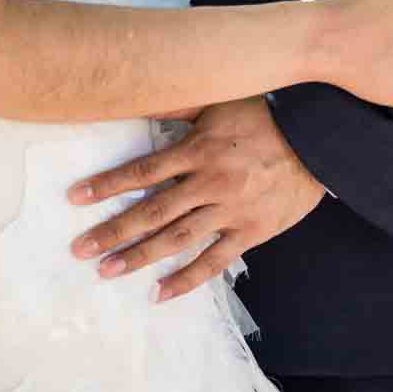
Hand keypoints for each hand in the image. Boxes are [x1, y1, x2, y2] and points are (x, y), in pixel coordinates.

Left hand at [67, 95, 323, 302]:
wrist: (317, 139)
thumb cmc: (264, 115)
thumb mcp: (218, 103)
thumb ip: (179, 108)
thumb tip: (139, 98)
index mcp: (199, 148)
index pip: (143, 169)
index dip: (108, 184)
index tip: (75, 198)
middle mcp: (210, 181)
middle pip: (152, 210)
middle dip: (113, 231)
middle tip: (80, 250)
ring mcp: (230, 210)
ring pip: (177, 238)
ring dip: (139, 257)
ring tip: (107, 271)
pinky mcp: (250, 231)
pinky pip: (214, 260)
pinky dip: (186, 279)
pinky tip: (159, 293)